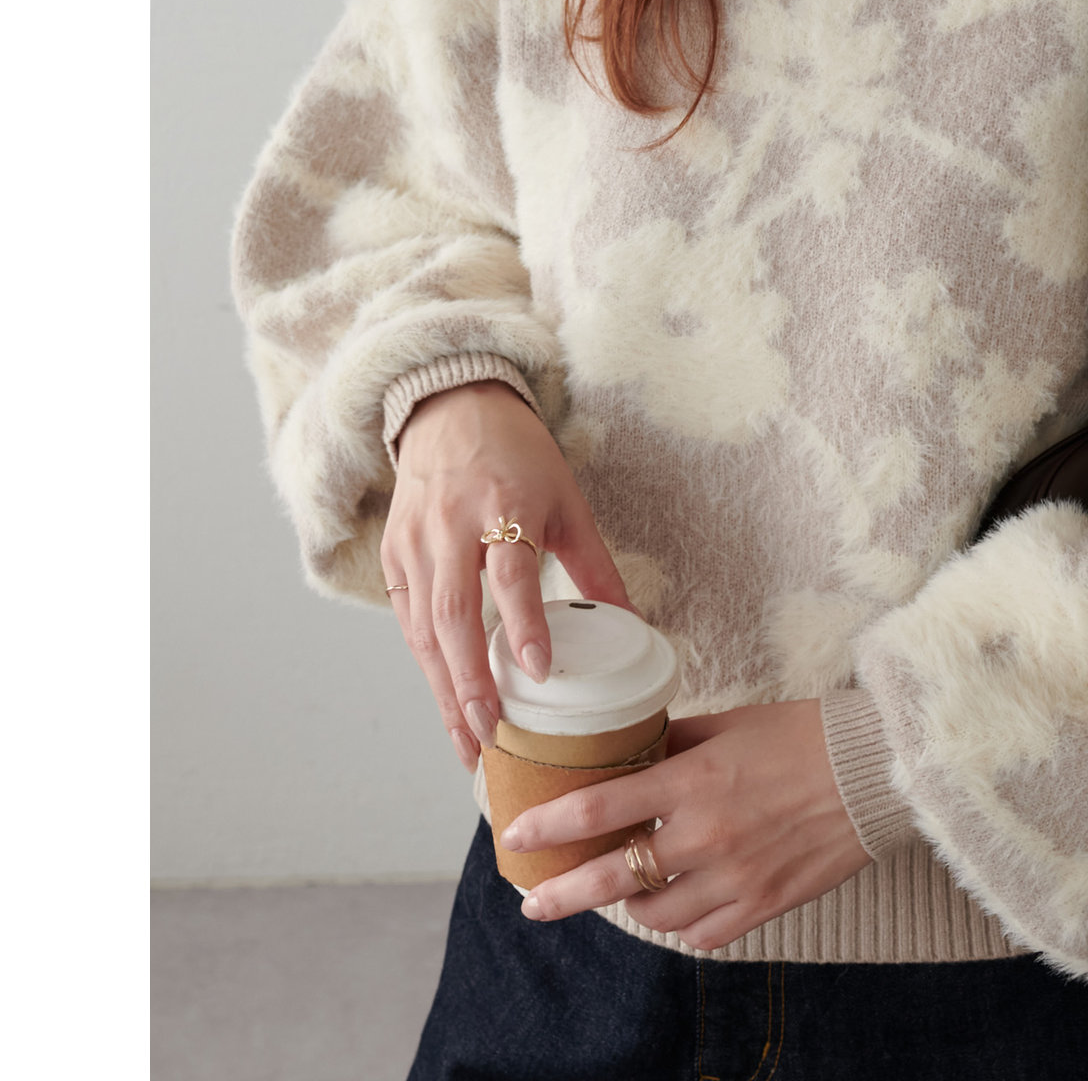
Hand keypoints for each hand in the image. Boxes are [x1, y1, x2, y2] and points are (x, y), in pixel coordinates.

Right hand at [380, 379, 631, 773]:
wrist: (451, 408)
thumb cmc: (518, 455)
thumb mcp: (568, 500)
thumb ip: (594, 564)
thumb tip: (633, 623)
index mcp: (504, 505)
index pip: (511, 572)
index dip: (525, 623)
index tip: (538, 671)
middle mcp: (452, 526)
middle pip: (454, 613)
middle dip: (470, 680)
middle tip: (492, 732)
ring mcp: (415, 542)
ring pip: (424, 628)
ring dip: (444, 689)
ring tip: (469, 740)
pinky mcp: (393, 556)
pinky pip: (409, 621)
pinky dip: (427, 666)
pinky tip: (446, 702)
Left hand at [502, 700, 873, 949]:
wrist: (875, 769)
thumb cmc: (804, 734)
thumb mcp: (732, 722)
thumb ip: (677, 743)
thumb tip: (634, 751)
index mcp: (694, 780)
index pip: (600, 809)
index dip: (549, 824)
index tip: (516, 833)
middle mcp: (706, 835)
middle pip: (613, 878)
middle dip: (564, 894)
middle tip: (533, 903)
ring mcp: (735, 876)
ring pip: (655, 914)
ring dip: (630, 905)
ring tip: (623, 893)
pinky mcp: (764, 904)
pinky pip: (702, 934)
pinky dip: (682, 924)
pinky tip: (676, 908)